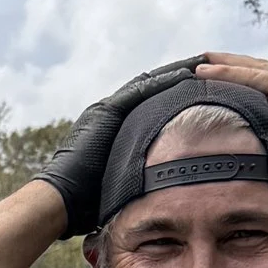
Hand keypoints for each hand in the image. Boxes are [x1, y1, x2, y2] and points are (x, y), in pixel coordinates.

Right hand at [29, 57, 206, 232]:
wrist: (61, 201)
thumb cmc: (87, 205)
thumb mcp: (121, 186)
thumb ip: (139, 180)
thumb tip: (164, 196)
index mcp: (112, 128)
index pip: (149, 104)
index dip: (174, 93)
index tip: (199, 88)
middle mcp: (108, 114)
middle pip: (151, 88)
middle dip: (178, 76)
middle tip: (205, 66)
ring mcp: (106, 110)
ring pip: (148, 83)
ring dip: (175, 72)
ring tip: (202, 62)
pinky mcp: (106, 111)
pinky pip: (140, 90)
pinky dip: (163, 81)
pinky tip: (187, 74)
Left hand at [194, 53, 267, 200]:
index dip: (252, 82)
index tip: (233, 82)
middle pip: (262, 71)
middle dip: (236, 65)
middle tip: (209, 62)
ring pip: (252, 69)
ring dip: (224, 64)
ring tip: (199, 63)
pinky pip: (249, 77)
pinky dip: (224, 72)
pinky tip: (203, 72)